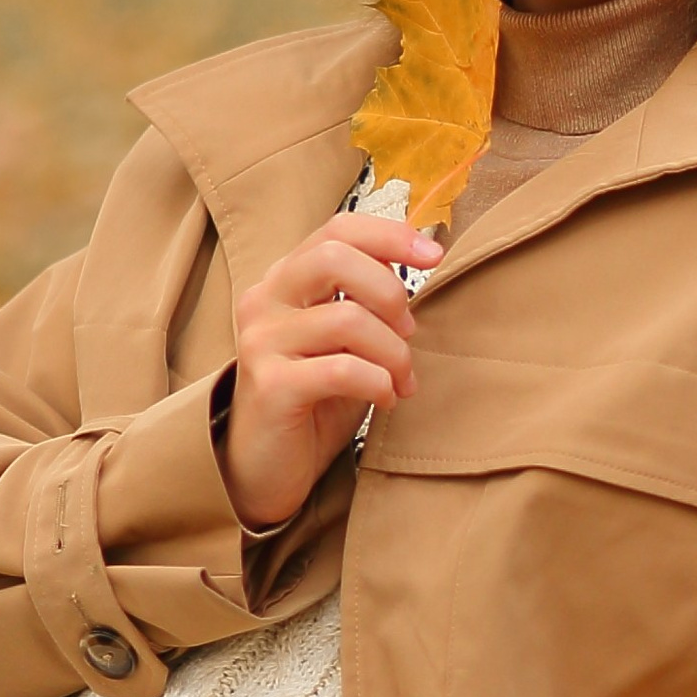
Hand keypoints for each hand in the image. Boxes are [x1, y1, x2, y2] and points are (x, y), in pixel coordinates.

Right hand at [219, 213, 442, 530]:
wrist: (268, 466)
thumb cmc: (315, 399)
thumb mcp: (346, 340)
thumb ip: (368, 300)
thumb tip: (420, 260)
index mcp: (284, 280)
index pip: (338, 230)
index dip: (391, 235)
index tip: (435, 255)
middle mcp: (264, 300)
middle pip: (335, 257)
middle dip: (390, 291)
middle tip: (410, 331)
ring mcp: (262, 341)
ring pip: (349, 318)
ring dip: (394, 352)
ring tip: (402, 380)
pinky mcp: (270, 385)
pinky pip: (343, 369)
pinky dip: (379, 383)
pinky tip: (386, 399)